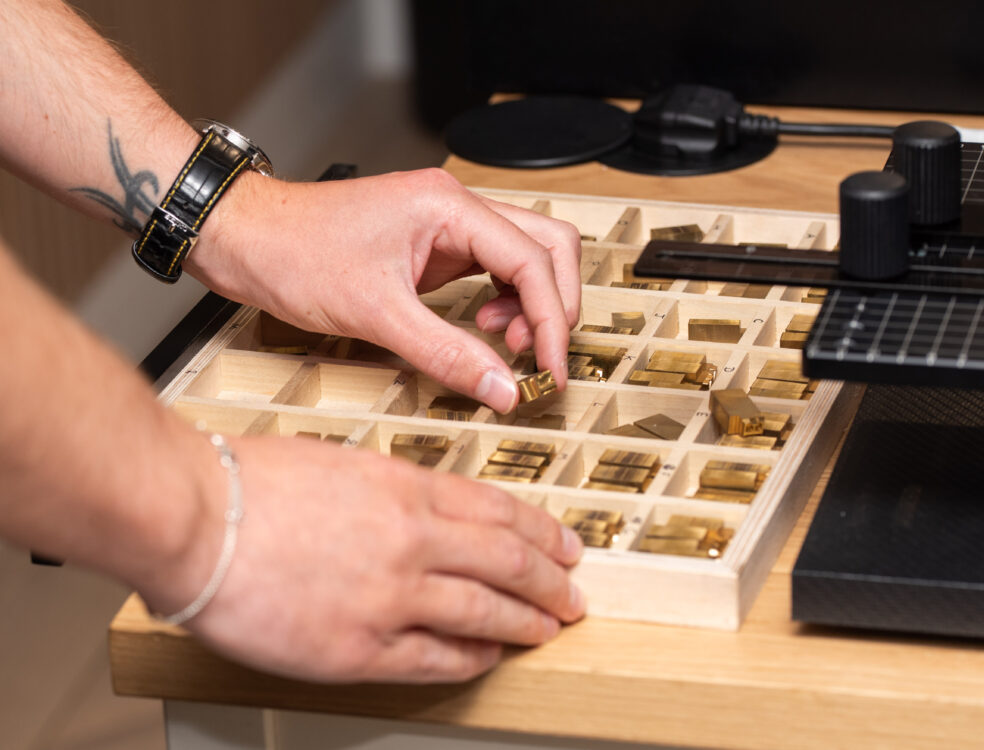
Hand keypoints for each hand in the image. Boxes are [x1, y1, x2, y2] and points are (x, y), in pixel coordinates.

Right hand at [138, 436, 585, 683]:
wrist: (193, 516)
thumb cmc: (250, 482)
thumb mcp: (342, 462)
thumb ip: (395, 488)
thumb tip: (431, 510)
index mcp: (407, 487)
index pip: (501, 512)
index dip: (543, 532)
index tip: (566, 545)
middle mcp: (412, 540)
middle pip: (509, 561)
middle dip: (552, 581)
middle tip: (574, 592)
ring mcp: (390, 596)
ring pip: (485, 611)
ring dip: (527, 620)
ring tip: (551, 627)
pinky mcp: (358, 646)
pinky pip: (435, 659)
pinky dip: (472, 659)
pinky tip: (490, 658)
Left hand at [193, 169, 581, 413]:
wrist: (243, 237)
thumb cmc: (293, 253)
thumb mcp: (375, 314)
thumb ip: (447, 353)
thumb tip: (501, 388)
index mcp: (449, 207)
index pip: (533, 261)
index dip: (551, 322)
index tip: (550, 370)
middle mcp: (455, 207)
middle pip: (548, 246)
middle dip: (554, 305)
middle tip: (539, 358)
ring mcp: (446, 224)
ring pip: (526, 255)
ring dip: (531, 302)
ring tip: (505, 343)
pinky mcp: (433, 244)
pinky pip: (493, 267)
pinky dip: (504, 300)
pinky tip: (484, 325)